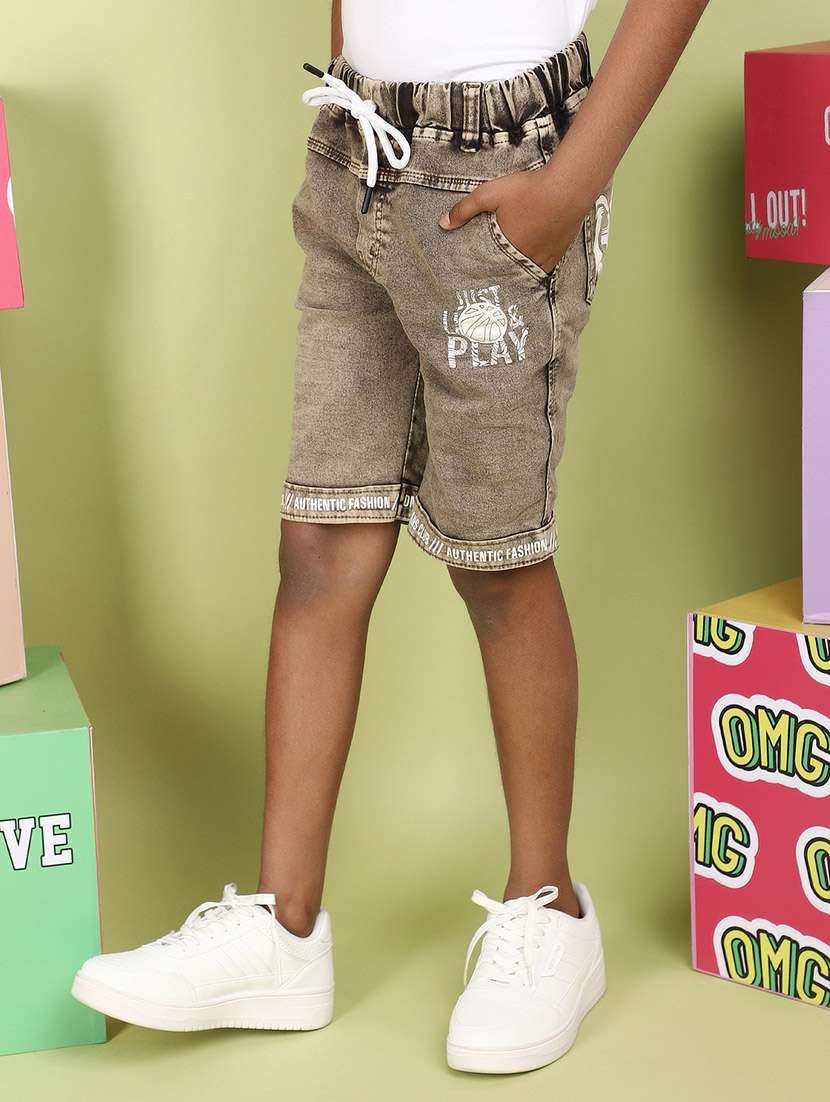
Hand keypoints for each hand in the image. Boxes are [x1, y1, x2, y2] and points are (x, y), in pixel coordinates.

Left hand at [439, 167, 584, 274]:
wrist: (569, 187)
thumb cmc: (529, 189)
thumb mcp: (490, 193)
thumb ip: (465, 209)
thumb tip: (443, 224)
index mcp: (507, 248)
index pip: (488, 269)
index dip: (480, 274)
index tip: (471, 281)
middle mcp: (525, 258)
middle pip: (507, 274)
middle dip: (498, 277)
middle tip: (488, 283)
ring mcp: (544, 258)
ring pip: (525, 273)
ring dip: (516, 273)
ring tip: (507, 276)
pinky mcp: (559, 253)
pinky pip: (543, 268)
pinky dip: (534, 268)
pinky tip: (529, 265)